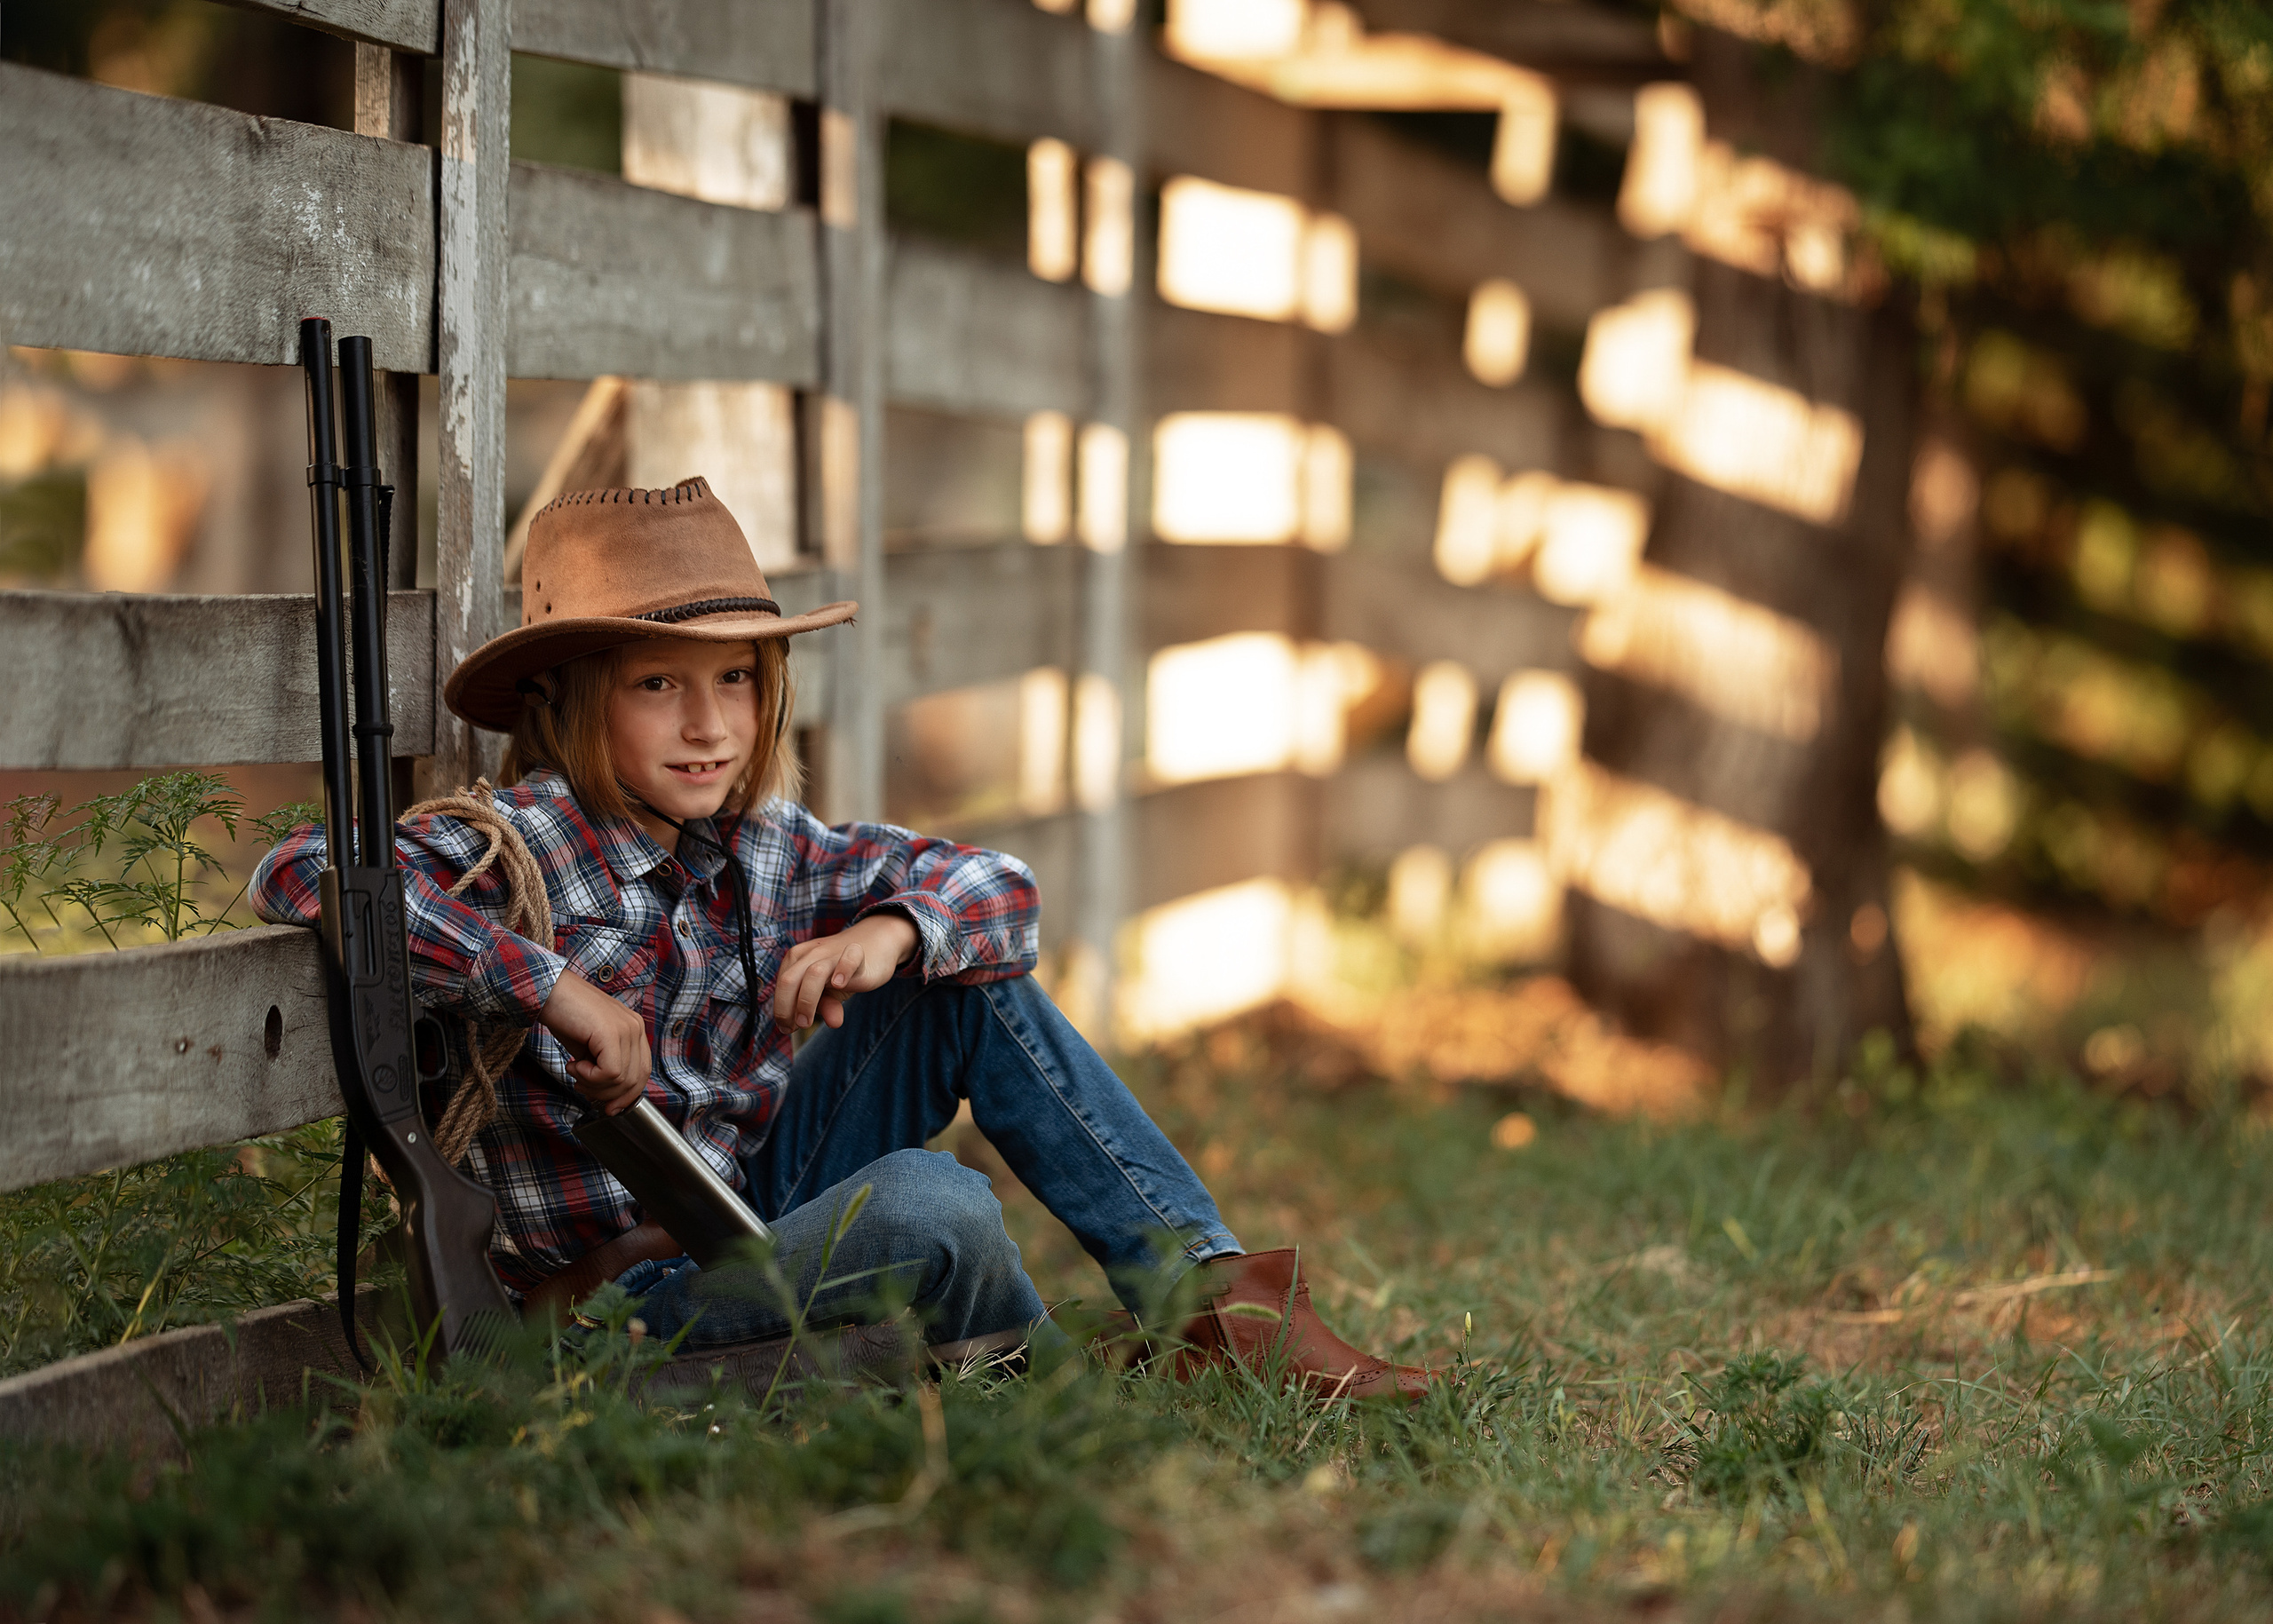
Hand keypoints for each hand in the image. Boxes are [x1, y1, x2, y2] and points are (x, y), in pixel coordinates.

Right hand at [539, 968, 650, 1114]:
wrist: (546, 991)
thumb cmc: (564, 1016)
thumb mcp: (590, 1047)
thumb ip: (604, 1067)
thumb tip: (608, 1098)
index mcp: (633, 1029)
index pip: (642, 1072)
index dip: (626, 1095)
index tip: (609, 1107)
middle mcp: (635, 1027)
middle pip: (636, 1079)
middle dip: (609, 1095)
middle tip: (583, 1087)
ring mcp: (626, 1028)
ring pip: (622, 1079)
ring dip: (593, 1085)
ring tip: (575, 1071)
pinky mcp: (612, 1033)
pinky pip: (610, 1072)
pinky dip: (589, 1077)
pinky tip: (574, 1064)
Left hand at [773, 912, 918, 1031]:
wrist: (874, 945)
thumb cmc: (843, 972)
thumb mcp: (830, 993)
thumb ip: (825, 1007)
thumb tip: (830, 1024)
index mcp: (797, 960)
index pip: (782, 986)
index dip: (781, 1009)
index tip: (787, 1028)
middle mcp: (811, 954)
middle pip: (790, 980)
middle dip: (787, 1008)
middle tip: (796, 1028)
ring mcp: (833, 952)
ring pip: (814, 973)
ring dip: (807, 1000)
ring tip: (807, 1022)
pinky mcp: (857, 952)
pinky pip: (849, 957)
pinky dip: (843, 970)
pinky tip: (839, 985)